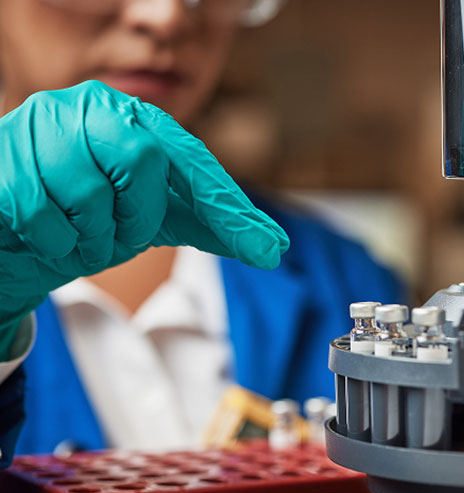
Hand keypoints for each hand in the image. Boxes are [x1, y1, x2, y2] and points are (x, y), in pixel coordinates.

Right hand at [0, 80, 288, 352]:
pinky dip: (52, 241)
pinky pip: (39, 211)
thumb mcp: (156, 219)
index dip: (226, 205)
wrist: (19, 239)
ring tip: (79, 236)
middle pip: (142, 157)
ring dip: (92, 237)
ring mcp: (40, 126)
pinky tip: (46, 236)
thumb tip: (273, 247)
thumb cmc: (91, 220)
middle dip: (137, 215)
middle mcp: (88, 107)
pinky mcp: (2, 159)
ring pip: (89, 192)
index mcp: (134, 118)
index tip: (267, 250)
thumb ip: (208, 224)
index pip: (191, 158)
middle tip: (121, 235)